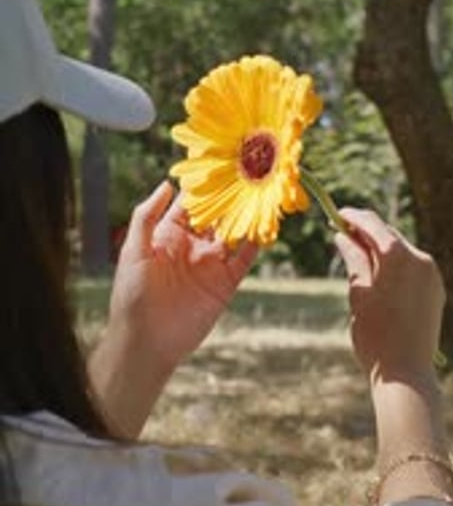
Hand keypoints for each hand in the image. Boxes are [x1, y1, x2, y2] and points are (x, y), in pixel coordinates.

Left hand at [109, 180, 257, 375]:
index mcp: (168, 236)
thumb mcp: (133, 251)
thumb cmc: (132, 297)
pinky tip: (266, 227)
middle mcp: (192, 246)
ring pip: (234, 234)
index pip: (190, 204)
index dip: (203, 187)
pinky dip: (256, 244)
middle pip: (216, 216)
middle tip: (247, 174)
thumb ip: (146, 217)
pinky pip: (244, 260)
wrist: (147, 341)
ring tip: (261, 195)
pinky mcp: (225, 284)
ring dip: (246, 217)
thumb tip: (167, 184)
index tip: (218, 164)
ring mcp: (210, 265)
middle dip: (230, 198)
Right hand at [334, 209, 444, 382]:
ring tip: (357, 260)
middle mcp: (420, 259)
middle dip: (366, 235)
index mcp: (398, 256)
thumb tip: (343, 236)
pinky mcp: (435, 291)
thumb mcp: (358, 294)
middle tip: (341, 236)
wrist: (405, 373)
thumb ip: (354, 260)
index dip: (353, 218)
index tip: (336, 216)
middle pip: (388, 236)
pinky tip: (378, 279)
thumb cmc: (374, 335)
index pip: (372, 224)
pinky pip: (412, 270)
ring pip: (401, 253)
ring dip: (380, 252)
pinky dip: (394, 268)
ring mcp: (431, 275)